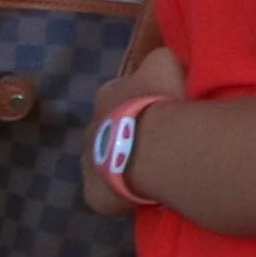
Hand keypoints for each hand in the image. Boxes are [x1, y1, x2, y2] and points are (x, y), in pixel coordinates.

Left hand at [82, 56, 176, 219]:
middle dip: (130, 134)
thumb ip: (161, 61)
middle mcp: (92, 124)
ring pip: (106, 160)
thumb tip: (163, 62)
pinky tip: (144, 195)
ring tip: (155, 172)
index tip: (166, 113)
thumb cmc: (166, 102)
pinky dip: (122, 193)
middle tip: (162, 145)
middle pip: (111, 128)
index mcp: (109, 93)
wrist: (160, 147)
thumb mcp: (167, 62)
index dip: (144, 104)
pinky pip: (108, 191)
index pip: (123, 95)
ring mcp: (88, 159)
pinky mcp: (92, 191)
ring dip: (124, 163)